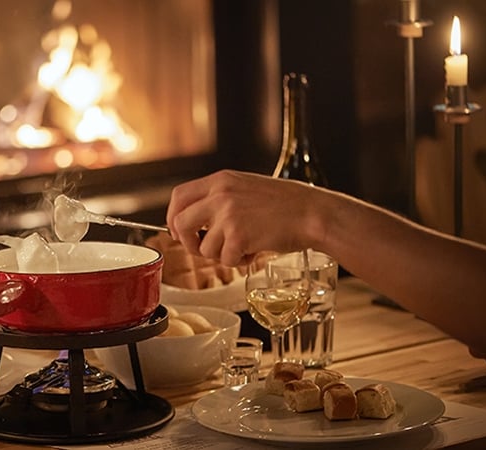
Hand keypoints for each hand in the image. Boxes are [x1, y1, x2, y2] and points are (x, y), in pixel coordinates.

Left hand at [165, 170, 323, 265]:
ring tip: (245, 246)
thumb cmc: (286, 204)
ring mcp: (228, 215)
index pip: (179, 196)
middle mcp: (220, 195)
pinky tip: (255, 250)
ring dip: (222, 254)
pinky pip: (225, 259)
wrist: (313, 213)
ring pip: (204, 248)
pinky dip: (239, 261)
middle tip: (202, 249)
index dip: (173, 217)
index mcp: (220, 180)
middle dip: (188, 242)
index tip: (178, 231)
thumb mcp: (246, 188)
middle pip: (180, 223)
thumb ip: (220, 199)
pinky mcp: (238, 236)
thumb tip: (194, 222)